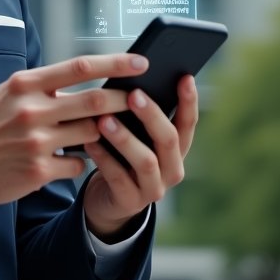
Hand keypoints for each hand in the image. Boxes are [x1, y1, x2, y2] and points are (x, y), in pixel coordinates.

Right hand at [0, 54, 147, 214]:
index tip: (141, 62)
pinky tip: (70, 161)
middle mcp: (31, 110)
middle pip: (95, 101)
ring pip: (91, 134)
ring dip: (104, 134)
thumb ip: (40, 87)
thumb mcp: (6, 96)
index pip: (79, 67)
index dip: (114, 63)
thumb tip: (79, 76)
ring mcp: (36, 141)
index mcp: (24, 84)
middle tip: (144, 100)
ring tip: (107, 134)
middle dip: (125, 100)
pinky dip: (81, 161)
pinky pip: (78, 163)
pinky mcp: (39, 170)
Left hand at [80, 75, 198, 239]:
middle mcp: (172, 169)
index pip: (188, 123)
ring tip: (105, 120)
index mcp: (176, 150)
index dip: (189, 102)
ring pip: (145, 161)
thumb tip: (128, 78)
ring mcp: (153, 189)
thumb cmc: (121, 157)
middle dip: (152, 115)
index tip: (185, 77)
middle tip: (133, 94)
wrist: (107, 200)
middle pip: (168, 140)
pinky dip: (104, 158)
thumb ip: (136, 116)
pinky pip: (118, 178)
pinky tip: (90, 142)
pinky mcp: (130, 202)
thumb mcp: (135, 137)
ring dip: (125, 138)